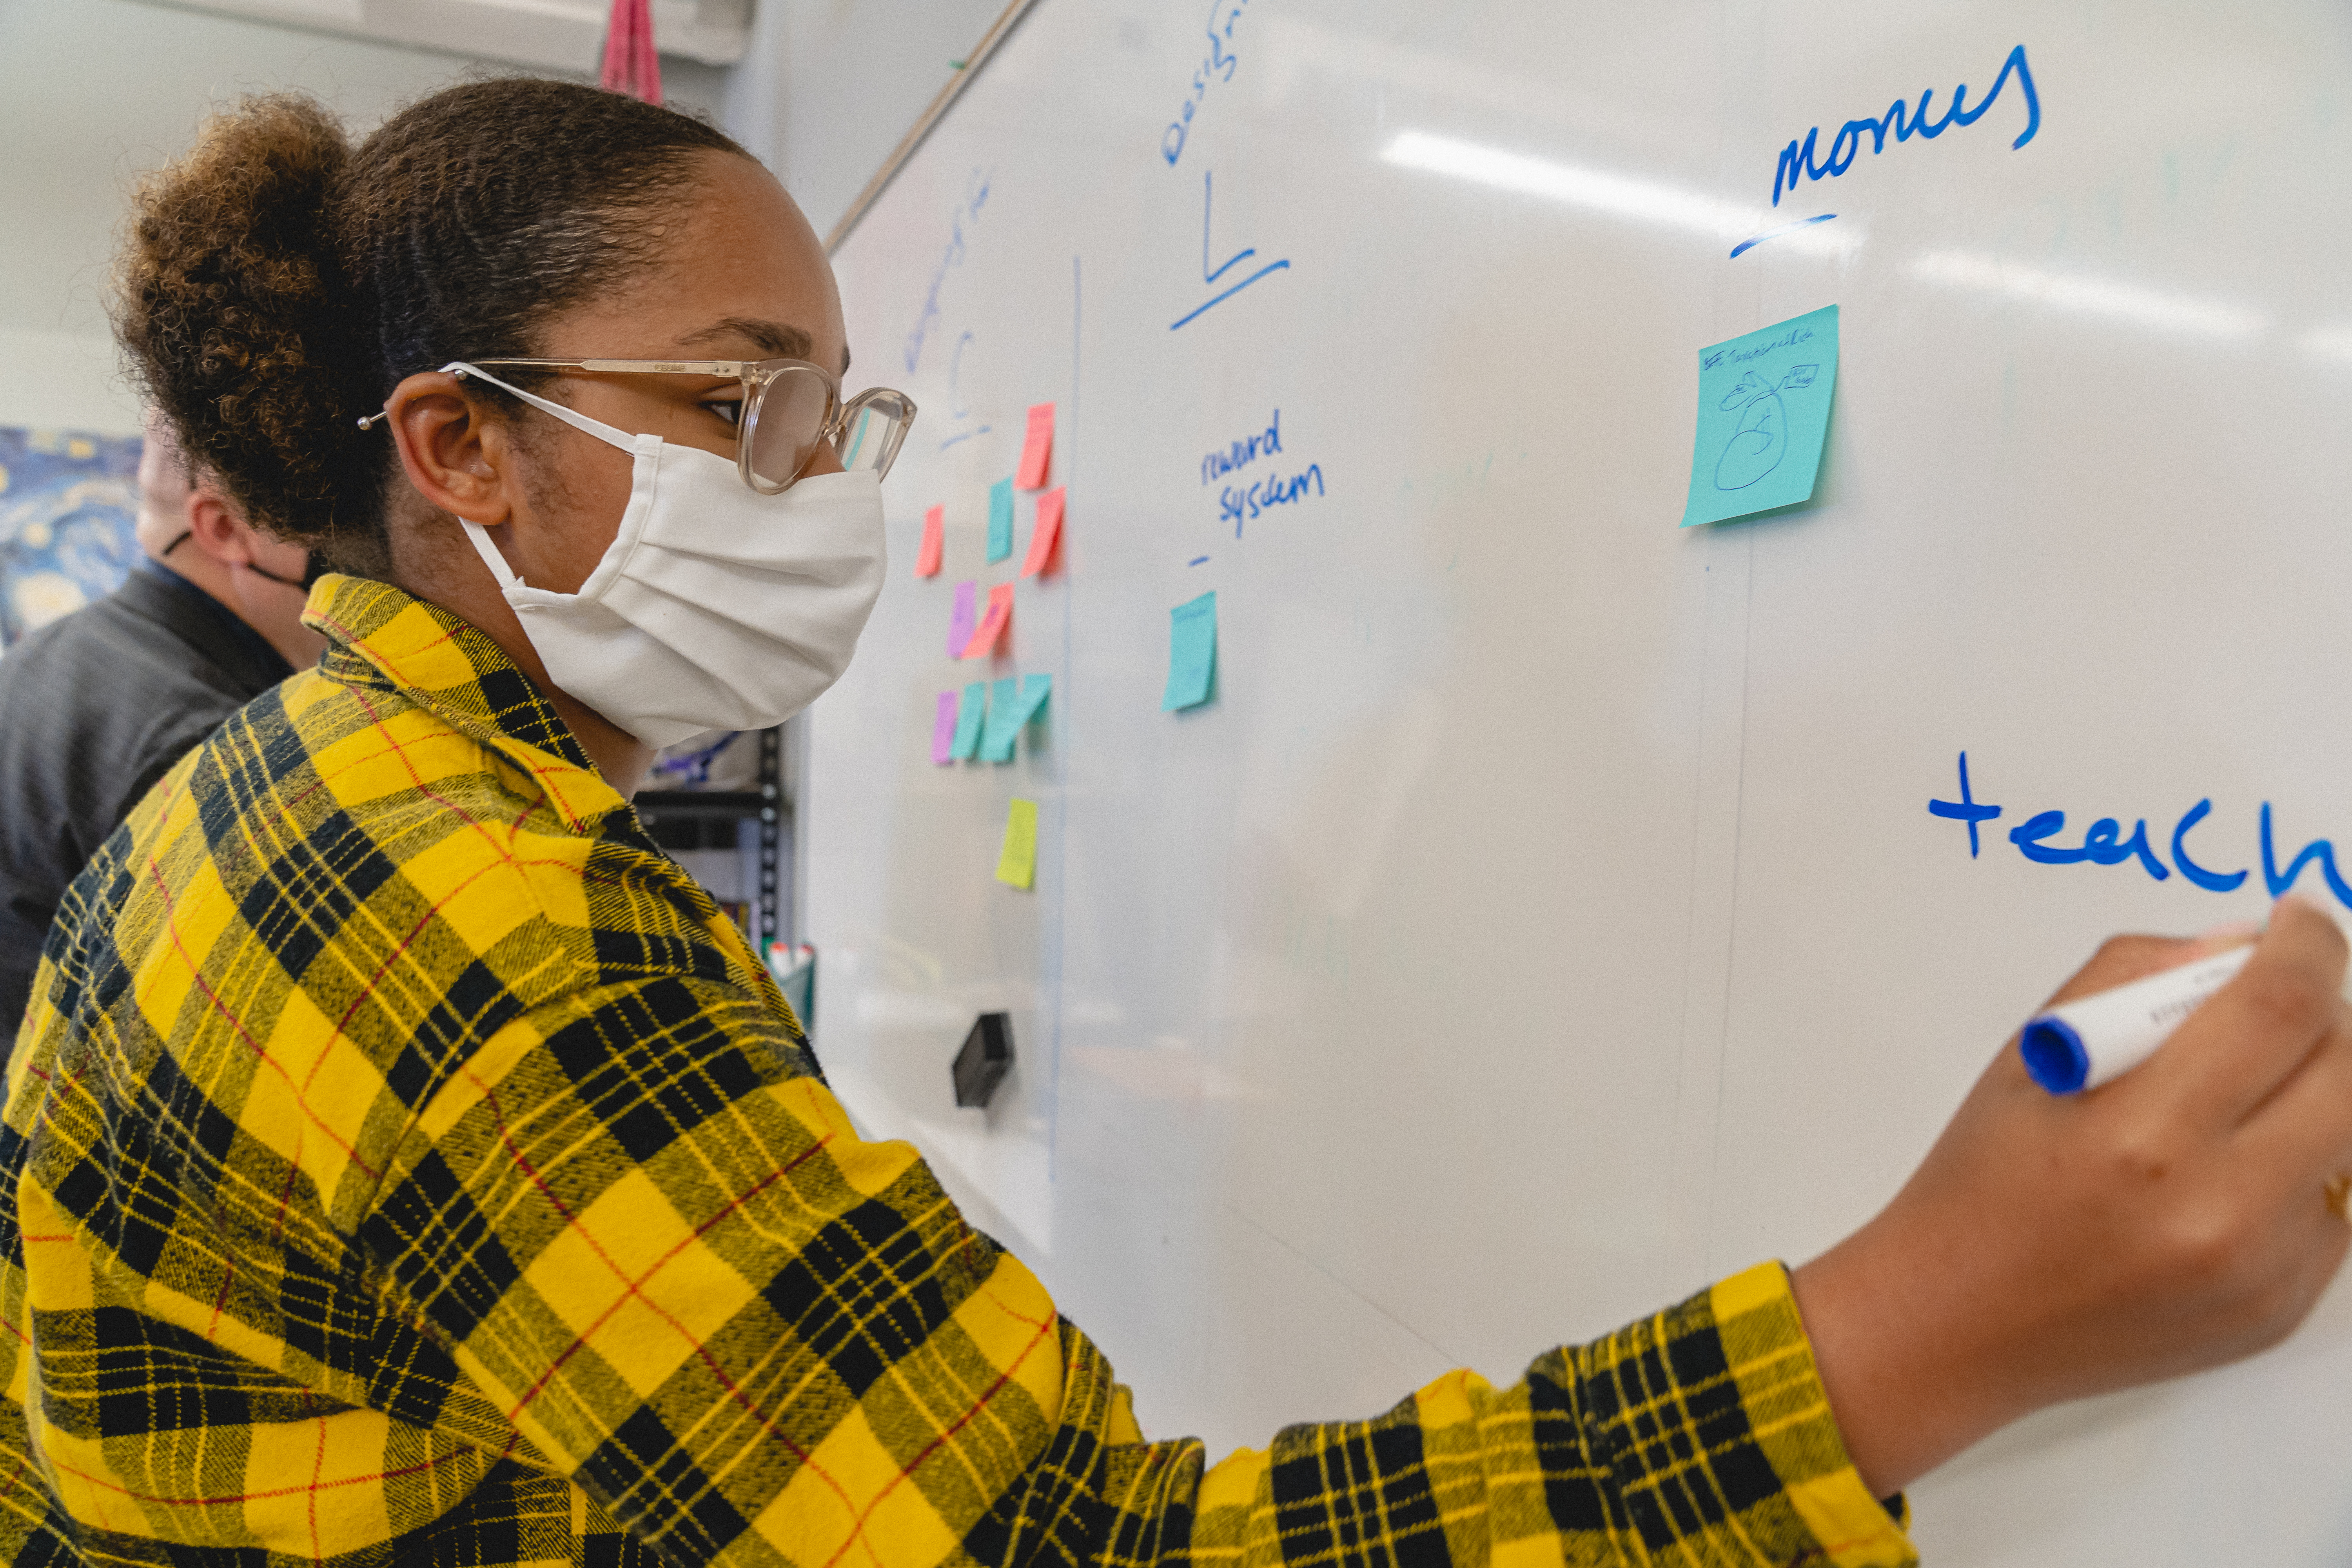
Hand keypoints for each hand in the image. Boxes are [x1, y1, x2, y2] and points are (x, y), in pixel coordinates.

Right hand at [1791, 895, 2351, 1496]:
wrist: (1958, 1324)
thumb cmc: (1982, 1181)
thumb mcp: (2033, 1058)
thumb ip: (2132, 980)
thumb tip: (2238, 946)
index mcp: (2140, 1133)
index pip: (2279, 1008)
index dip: (2307, 945)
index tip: (2302, 923)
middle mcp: (2216, 1208)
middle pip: (2346, 1071)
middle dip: (2325, 1015)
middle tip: (2278, 1005)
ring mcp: (2259, 1269)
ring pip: (2350, 1139)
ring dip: (2313, 1093)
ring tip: (2240, 1096)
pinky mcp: (2280, 1310)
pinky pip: (2334, 1208)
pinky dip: (2297, 1169)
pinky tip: (2223, 1174)